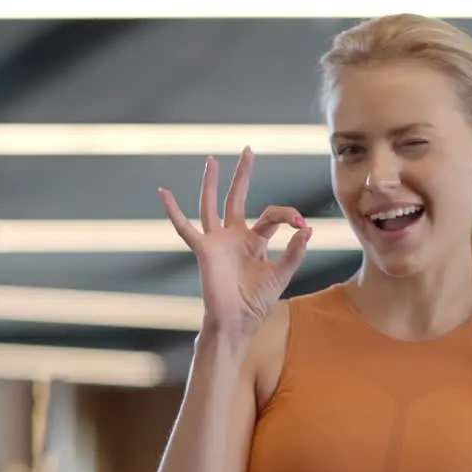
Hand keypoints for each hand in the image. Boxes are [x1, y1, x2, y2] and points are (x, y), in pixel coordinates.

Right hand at [159, 147, 310, 335]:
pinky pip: (184, 228)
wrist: (237, 321)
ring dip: (212, 183)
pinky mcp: (203, 250)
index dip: (288, 215)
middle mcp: (235, 236)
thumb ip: (294, 253)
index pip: (271, 216)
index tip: (302, 224)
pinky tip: (163, 192)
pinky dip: (172, 211)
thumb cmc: (256, 302)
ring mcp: (217, 241)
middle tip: (248, 150)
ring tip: (212, 160)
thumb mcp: (281, 275)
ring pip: (212, 205)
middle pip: (238, 198)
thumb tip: (307, 230)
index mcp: (255, 241)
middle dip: (243, 175)